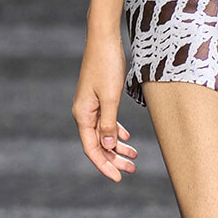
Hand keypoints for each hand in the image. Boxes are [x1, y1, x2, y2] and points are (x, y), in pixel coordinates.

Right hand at [72, 34, 137, 180]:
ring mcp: (90, 105)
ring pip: (103, 134)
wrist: (103, 39)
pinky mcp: (98, 98)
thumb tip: (107, 146)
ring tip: (133, 157)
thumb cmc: (107, 65)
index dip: (104, 165)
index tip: (118, 178)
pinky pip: (105, 121)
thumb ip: (109, 123)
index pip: (92, 148)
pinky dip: (116, 131)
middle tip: (132, 169)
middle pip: (97, 144)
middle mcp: (84, 112)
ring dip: (116, 147)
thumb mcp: (111, 97)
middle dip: (113, 159)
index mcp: (83, 115)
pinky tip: (126, 137)